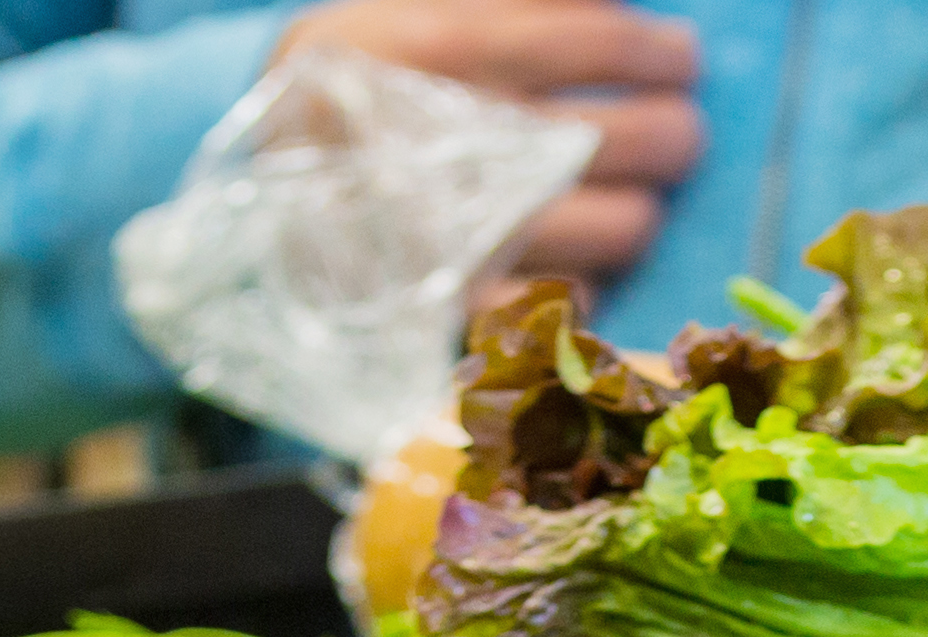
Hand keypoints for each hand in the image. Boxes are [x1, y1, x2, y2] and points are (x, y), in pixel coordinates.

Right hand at [280, 0, 706, 278]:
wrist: (250, 188)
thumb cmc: (357, 80)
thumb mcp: (404, 8)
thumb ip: (516, 2)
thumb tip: (622, 11)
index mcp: (428, 51)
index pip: (588, 41)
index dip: (649, 49)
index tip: (677, 55)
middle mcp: (440, 146)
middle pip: (620, 139)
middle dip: (671, 132)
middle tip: (677, 129)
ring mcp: (447, 238)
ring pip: (617, 228)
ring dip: (645, 210)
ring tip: (640, 195)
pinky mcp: (450, 314)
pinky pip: (566, 303)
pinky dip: (589, 282)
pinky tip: (582, 258)